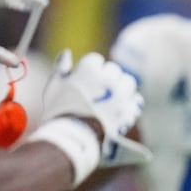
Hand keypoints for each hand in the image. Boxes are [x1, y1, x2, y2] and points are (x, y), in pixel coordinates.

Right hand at [27, 50, 149, 182]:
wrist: (72, 137)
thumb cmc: (59, 111)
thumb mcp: (54, 86)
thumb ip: (61, 68)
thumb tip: (67, 53)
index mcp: (89, 69)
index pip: (96, 60)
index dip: (90, 70)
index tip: (86, 79)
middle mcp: (108, 79)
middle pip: (114, 70)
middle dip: (107, 78)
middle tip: (99, 90)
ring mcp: (120, 94)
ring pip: (128, 82)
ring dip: (121, 88)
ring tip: (112, 98)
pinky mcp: (129, 110)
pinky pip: (135, 101)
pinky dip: (130, 103)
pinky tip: (121, 108)